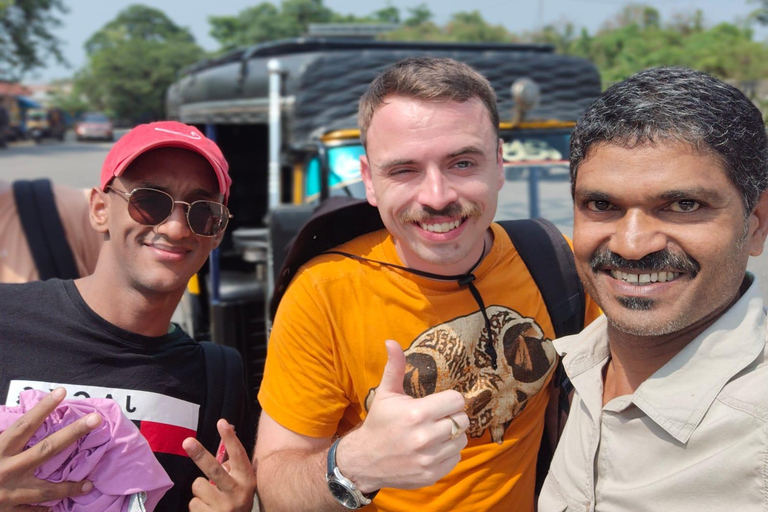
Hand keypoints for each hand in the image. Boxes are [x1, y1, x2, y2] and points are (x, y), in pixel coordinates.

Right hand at [0, 388, 100, 511]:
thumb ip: (0, 436)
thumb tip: (12, 425)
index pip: (25, 424)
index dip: (43, 407)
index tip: (62, 392)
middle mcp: (6, 470)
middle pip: (47, 449)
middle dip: (73, 434)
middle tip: (96, 419)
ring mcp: (9, 494)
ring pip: (46, 490)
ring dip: (69, 487)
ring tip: (88, 484)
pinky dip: (43, 511)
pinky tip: (57, 508)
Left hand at [183, 420, 255, 511]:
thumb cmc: (237, 500)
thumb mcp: (242, 484)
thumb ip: (232, 468)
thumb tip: (223, 446)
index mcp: (246, 480)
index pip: (238, 455)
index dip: (230, 438)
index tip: (221, 422)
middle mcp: (237, 493)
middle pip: (214, 470)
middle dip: (200, 454)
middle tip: (187, 442)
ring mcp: (224, 508)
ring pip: (198, 486)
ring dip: (200, 490)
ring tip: (211, 499)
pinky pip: (193, 503)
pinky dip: (198, 505)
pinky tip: (208, 510)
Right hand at [337, 340, 468, 491]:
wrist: (364, 460)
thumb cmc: (379, 423)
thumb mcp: (386, 394)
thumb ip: (394, 367)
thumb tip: (391, 341)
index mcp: (417, 413)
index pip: (456, 401)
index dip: (449, 400)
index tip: (440, 403)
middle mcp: (426, 437)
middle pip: (462, 420)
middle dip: (452, 416)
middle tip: (437, 418)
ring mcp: (429, 458)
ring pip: (462, 439)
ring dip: (452, 435)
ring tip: (435, 433)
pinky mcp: (432, 474)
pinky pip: (456, 458)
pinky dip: (448, 452)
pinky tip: (432, 448)